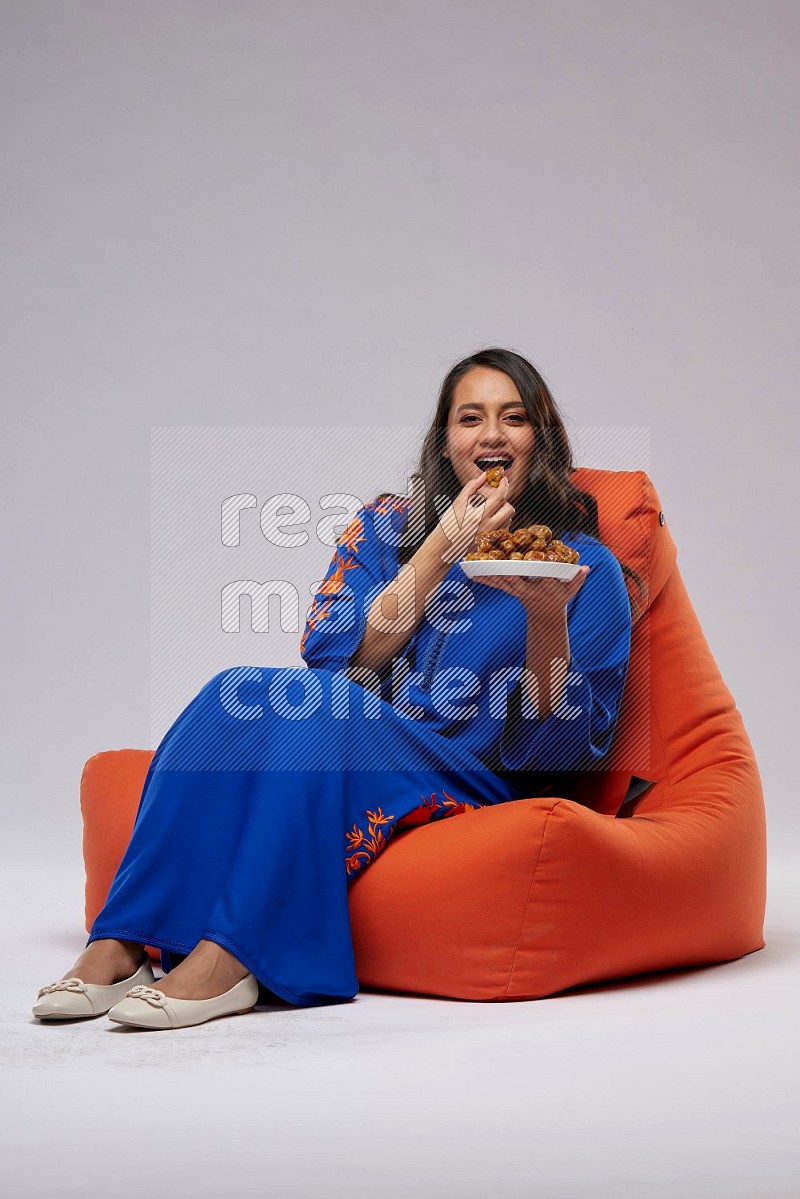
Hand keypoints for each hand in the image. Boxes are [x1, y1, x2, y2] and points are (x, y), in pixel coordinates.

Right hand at [435, 471, 515, 563]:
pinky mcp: (491, 543)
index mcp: (478, 516)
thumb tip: (485, 475)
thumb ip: (471, 487)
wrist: (443, 547)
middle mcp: (487, 528)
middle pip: (509, 509)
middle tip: (494, 498)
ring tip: (489, 510)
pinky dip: (500, 523)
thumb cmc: (448, 524)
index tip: (503, 479)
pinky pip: (504, 530)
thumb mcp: (458, 504)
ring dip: (502, 512)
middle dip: (504, 501)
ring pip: (508, 520)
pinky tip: (489, 521)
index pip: (499, 497)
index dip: (503, 485)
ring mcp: (491, 537)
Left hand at [474, 565, 589, 621]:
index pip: (545, 580)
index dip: (542, 573)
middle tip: (501, 568)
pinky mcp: (512, 591)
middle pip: (519, 584)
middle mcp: (531, 591)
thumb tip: (586, 568)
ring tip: (478, 570)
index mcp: (546, 589)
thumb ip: (578, 579)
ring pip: (505, 584)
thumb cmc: (559, 599)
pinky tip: (475, 575)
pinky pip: (498, 585)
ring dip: (492, 578)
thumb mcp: (571, 591)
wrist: (545, 616)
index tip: (539, 564)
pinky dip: (487, 580)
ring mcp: (520, 592)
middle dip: (510, 577)